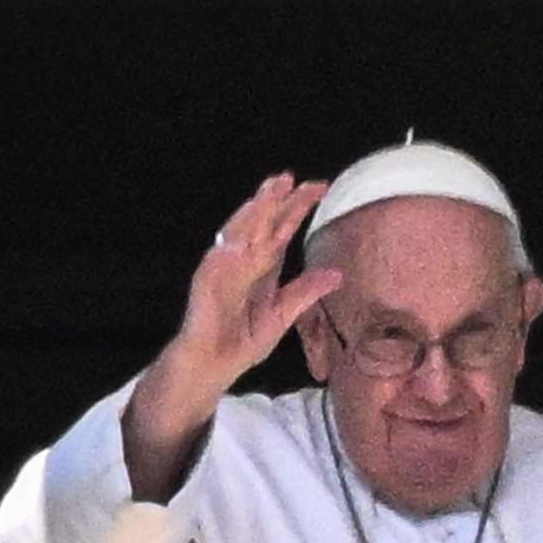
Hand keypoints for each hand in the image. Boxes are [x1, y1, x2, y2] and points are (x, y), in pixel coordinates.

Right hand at [125, 172, 342, 498]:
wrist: (213, 365)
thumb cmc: (243, 340)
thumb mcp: (282, 315)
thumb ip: (305, 293)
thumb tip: (337, 274)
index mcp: (262, 266)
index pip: (282, 230)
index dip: (297, 208)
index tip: (320, 186)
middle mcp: (243, 261)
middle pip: (261, 224)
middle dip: (275, 200)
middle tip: (291, 177)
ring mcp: (223, 269)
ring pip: (238, 233)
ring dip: (252, 212)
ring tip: (268, 192)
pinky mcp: (206, 284)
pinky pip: (217, 263)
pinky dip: (228, 249)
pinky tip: (241, 234)